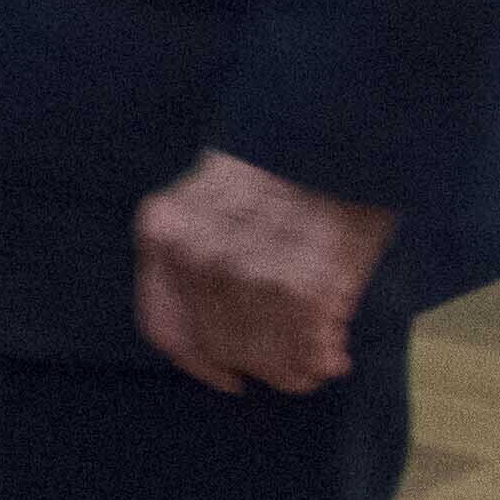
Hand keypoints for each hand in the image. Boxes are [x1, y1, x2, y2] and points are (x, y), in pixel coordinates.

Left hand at [134, 151, 398, 394]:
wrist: (329, 125)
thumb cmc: (276, 159)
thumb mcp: (209, 197)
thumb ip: (202, 259)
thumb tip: (228, 337)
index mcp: (164, 234)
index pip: (165, 328)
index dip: (198, 362)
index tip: (225, 375)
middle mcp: (195, 261)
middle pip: (218, 348)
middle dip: (256, 365)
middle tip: (290, 370)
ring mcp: (247, 279)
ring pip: (263, 358)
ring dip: (293, 370)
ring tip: (318, 364)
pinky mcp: (301, 290)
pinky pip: (306, 351)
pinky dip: (321, 361)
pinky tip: (335, 356)